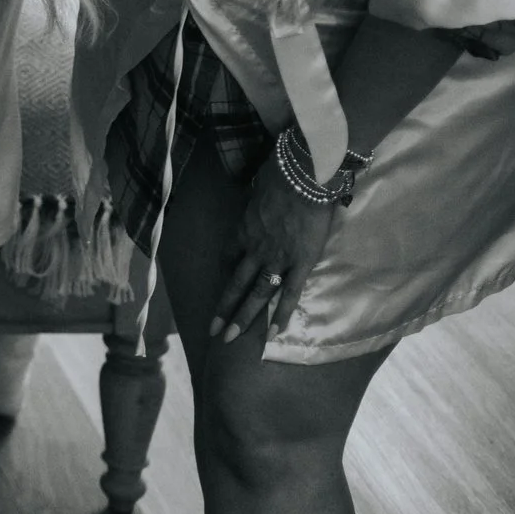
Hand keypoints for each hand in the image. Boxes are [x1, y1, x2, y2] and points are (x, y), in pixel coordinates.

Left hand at [209, 159, 341, 343]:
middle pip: (235, 283)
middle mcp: (254, 249)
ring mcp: (276, 258)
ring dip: (243, 317)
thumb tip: (261, 187)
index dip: (226, 271)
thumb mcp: (260, 187)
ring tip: (231, 337)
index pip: (229, 256)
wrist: (301, 177)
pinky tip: (275, 333)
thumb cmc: (282, 175)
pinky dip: (281, 314)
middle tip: (213, 330)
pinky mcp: (300, 263)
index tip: (223, 284)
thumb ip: (259, 198)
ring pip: (256, 294)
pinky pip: (289, 293)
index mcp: (243, 230)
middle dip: (224, 308)